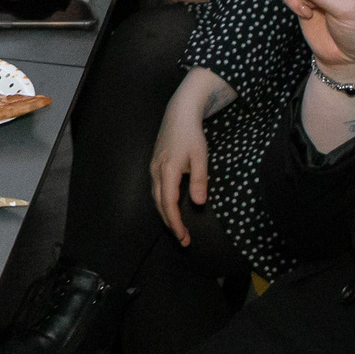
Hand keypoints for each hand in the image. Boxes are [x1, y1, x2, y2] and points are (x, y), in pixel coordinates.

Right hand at [151, 68, 228, 245]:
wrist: (179, 113)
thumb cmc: (192, 134)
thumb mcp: (200, 157)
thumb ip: (199, 180)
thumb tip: (198, 203)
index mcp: (167, 171)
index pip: (169, 204)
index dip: (176, 223)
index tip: (184, 238)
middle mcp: (156, 172)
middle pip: (159, 204)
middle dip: (170, 224)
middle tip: (183, 240)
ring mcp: (154, 168)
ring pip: (156, 198)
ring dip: (166, 215)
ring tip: (178, 229)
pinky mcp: (155, 165)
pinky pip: (157, 190)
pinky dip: (163, 204)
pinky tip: (171, 207)